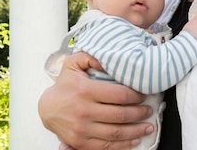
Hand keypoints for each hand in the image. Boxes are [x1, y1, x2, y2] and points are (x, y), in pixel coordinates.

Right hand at [38, 52, 154, 149]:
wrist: (47, 109)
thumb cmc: (65, 85)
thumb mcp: (73, 64)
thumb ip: (91, 56)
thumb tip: (109, 59)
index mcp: (86, 91)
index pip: (119, 95)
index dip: (136, 96)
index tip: (143, 95)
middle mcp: (84, 111)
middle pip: (120, 115)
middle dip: (139, 114)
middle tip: (149, 111)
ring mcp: (82, 129)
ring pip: (116, 133)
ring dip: (136, 131)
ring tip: (148, 127)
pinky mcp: (80, 142)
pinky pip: (105, 147)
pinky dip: (123, 145)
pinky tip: (134, 140)